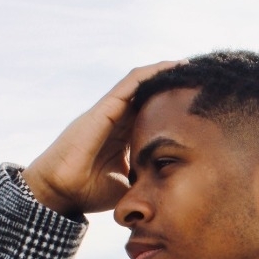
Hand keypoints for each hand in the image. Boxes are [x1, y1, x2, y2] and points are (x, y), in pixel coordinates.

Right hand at [22, 61, 184, 215]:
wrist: (60, 191)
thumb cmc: (87, 191)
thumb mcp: (127, 185)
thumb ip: (146, 180)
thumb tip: (170, 186)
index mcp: (123, 138)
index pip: (152, 116)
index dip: (172, 108)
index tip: (195, 105)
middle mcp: (117, 121)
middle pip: (148, 96)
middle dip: (171, 86)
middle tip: (198, 79)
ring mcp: (109, 112)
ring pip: (140, 84)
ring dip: (163, 73)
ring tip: (188, 66)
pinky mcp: (104, 109)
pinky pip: (129, 84)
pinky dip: (150, 74)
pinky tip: (170, 67)